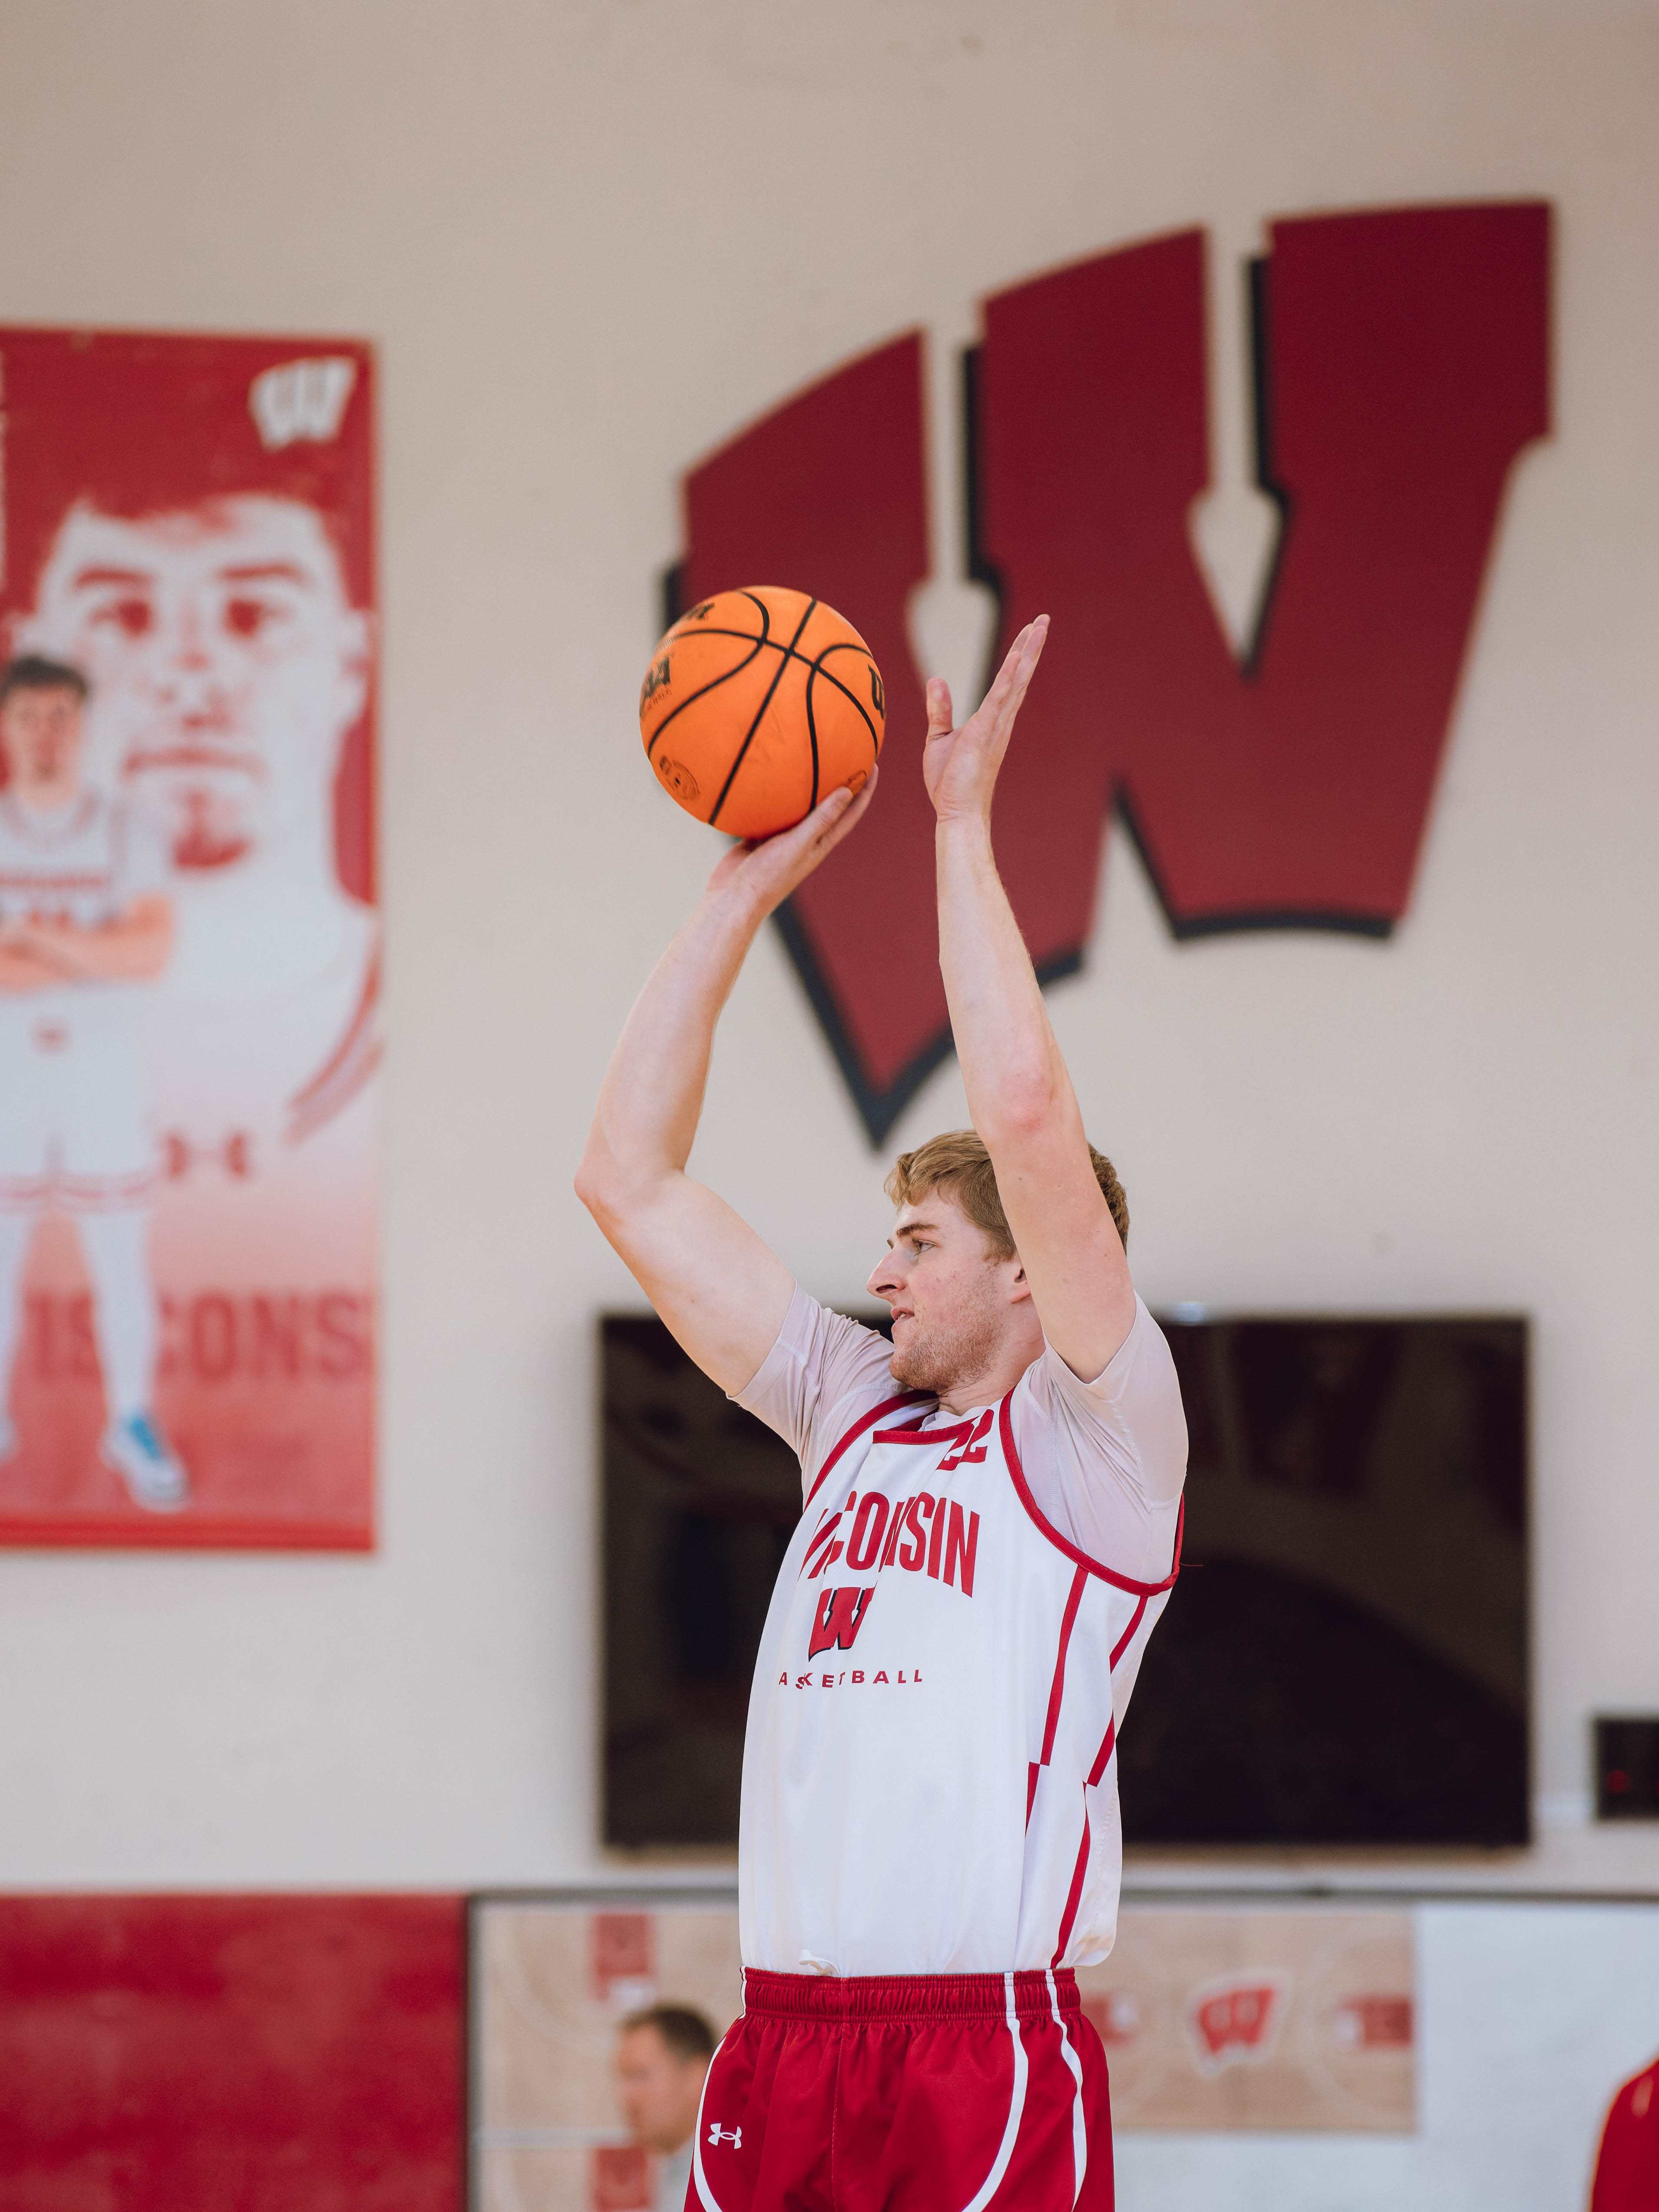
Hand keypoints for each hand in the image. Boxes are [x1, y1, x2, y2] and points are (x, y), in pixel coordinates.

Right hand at [703, 767, 878, 919]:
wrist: (734, 897)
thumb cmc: (768, 876)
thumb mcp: (797, 845)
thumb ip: (821, 819)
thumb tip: (847, 792)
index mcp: (821, 843)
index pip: (851, 813)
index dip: (865, 791)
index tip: (874, 765)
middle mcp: (806, 839)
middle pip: (830, 805)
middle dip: (841, 782)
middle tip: (847, 754)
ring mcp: (784, 837)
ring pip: (801, 807)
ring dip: (808, 786)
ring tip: (811, 759)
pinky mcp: (762, 835)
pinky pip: (773, 810)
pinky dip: (775, 795)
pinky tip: (770, 778)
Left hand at [922, 615, 1048, 826]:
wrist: (956, 811)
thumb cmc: (950, 781)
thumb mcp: (939, 738)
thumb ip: (940, 709)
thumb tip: (937, 680)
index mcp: (991, 720)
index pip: (1008, 681)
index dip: (1018, 655)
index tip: (1029, 632)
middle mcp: (1000, 720)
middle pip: (1019, 676)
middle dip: (1031, 646)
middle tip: (1044, 619)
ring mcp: (996, 726)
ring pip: (1015, 682)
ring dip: (1027, 653)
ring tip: (1039, 627)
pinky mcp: (986, 733)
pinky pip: (1000, 700)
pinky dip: (1009, 678)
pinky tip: (1018, 657)